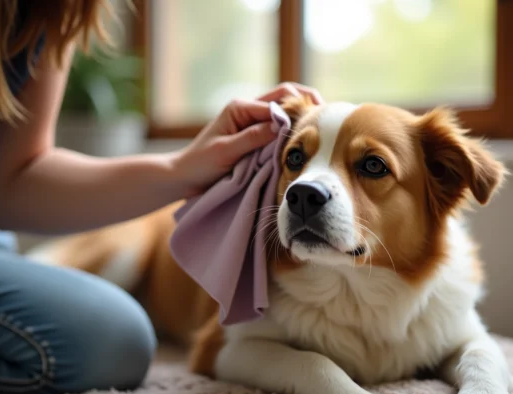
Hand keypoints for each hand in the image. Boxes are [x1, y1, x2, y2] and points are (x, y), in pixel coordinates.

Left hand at [172, 83, 322, 196]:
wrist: (184, 176)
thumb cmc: (200, 164)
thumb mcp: (226, 151)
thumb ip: (252, 137)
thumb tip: (281, 125)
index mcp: (240, 107)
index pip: (278, 102)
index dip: (298, 111)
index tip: (316, 126)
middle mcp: (247, 109)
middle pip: (286, 97)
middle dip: (307, 104)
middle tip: (328, 118)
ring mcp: (251, 121)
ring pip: (284, 110)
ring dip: (301, 116)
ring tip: (321, 128)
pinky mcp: (253, 134)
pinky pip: (277, 127)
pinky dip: (292, 130)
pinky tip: (304, 140)